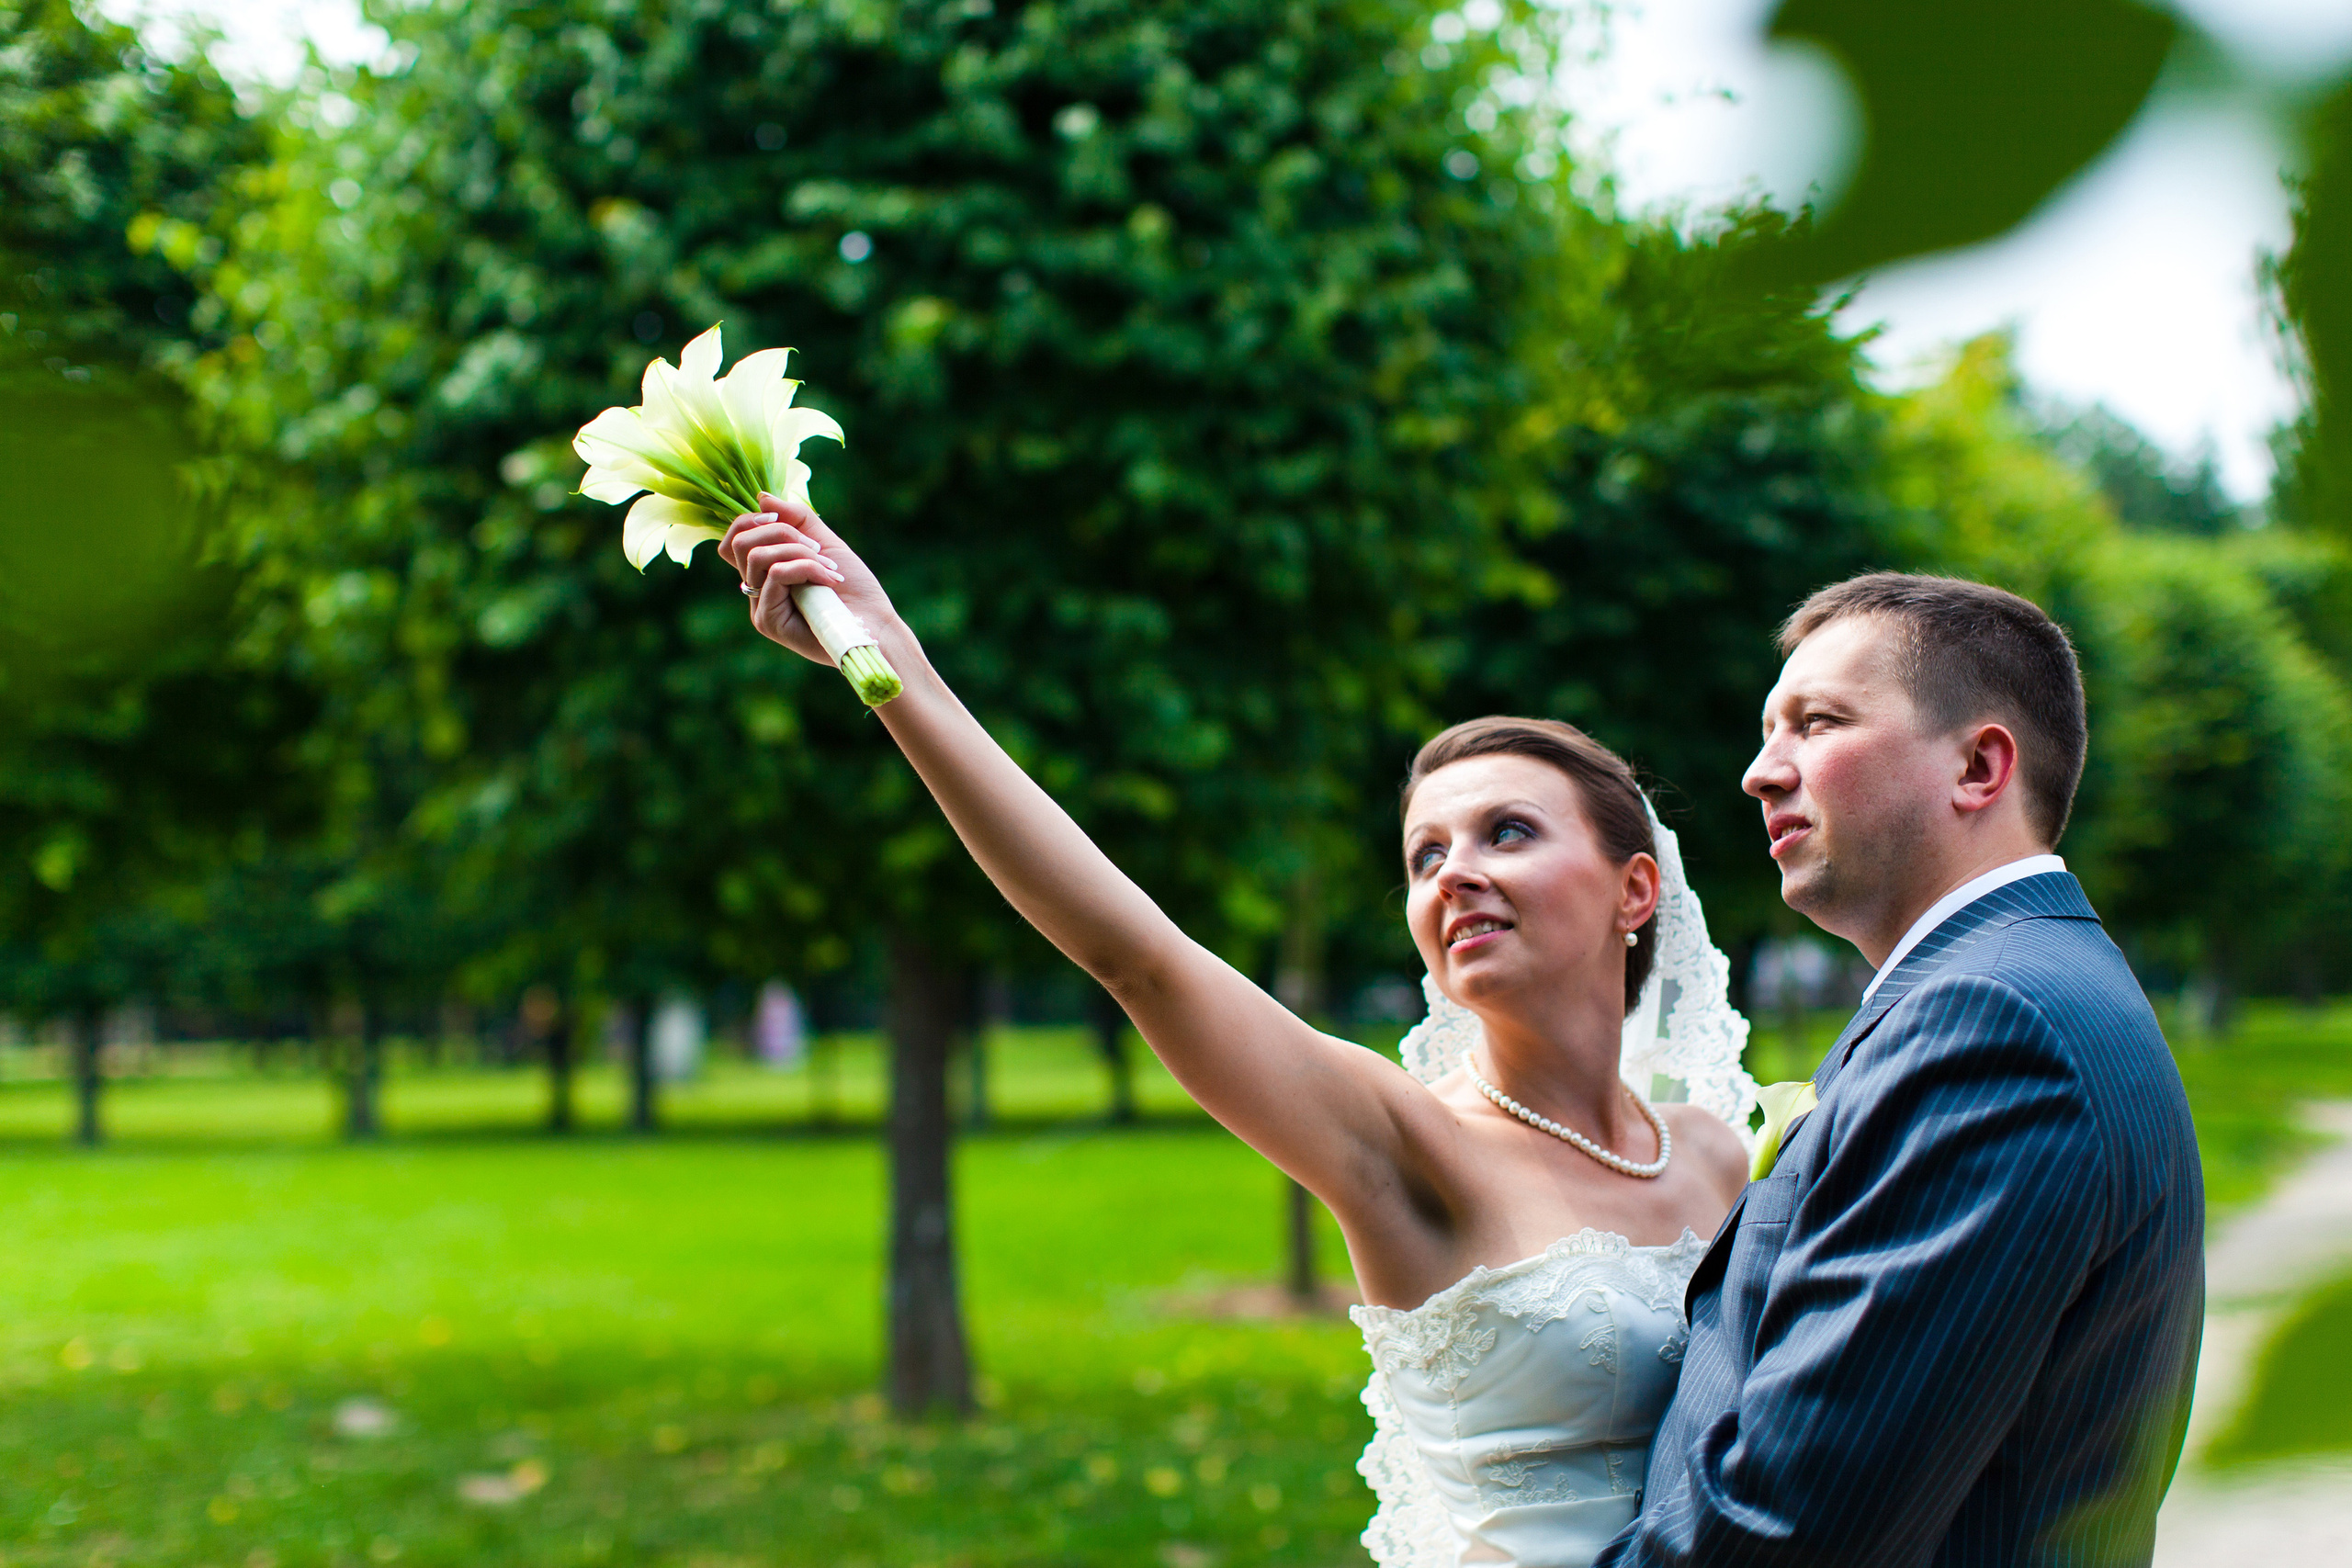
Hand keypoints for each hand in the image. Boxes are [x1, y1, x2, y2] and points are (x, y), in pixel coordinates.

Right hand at [717, 492, 897, 664]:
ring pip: (757, 556)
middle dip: (782, 532)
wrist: (875, 624)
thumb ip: (796, 520)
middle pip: (740, 543)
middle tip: (817, 548)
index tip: (782, 518)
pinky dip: (806, 568)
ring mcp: (759, 607)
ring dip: (799, 552)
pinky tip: (829, 580)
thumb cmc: (854, 588)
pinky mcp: (768, 621)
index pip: (734, 539)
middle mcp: (757, 589)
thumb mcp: (825, 543)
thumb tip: (761, 497)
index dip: (751, 520)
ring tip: (829, 568)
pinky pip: (776, 575)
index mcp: (766, 571)